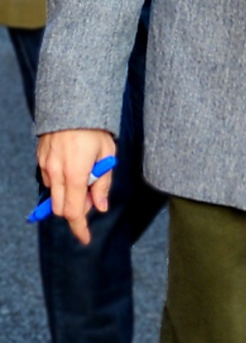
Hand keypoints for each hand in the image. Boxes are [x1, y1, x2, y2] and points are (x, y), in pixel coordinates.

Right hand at [37, 129, 115, 244]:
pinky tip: (71, 168)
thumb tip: (100, 207)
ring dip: (67, 196)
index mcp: (75, 174)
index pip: (74, 212)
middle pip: (60, 208)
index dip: (80, 228)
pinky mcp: (40, 158)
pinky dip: (60, 183)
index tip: (85, 239)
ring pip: (53, 194)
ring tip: (83, 178)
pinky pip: (48, 180)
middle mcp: (56, 173)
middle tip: (91, 197)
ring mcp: (45, 166)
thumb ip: (102, 183)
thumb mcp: (107, 156)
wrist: (72, 103)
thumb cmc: (94, 128)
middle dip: (75, 211)